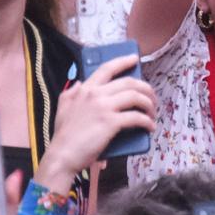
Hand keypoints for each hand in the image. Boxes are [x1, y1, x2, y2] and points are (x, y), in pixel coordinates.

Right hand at [35, 54, 153, 195]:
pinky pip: (136, 117)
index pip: (107, 68)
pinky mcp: (111, 123)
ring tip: (152, 113)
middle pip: (129, 82)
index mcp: (86, 89)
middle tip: (152, 97)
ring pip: (135, 97)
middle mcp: (96, 94)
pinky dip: (147, 121)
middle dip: (145, 88)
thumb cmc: (63, 135)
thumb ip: (70, 93)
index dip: (123, 61)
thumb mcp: (62, 107)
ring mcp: (104, 108)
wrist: (62, 155)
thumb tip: (79, 83)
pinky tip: (149, 127)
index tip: (135, 59)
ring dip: (149, 104)